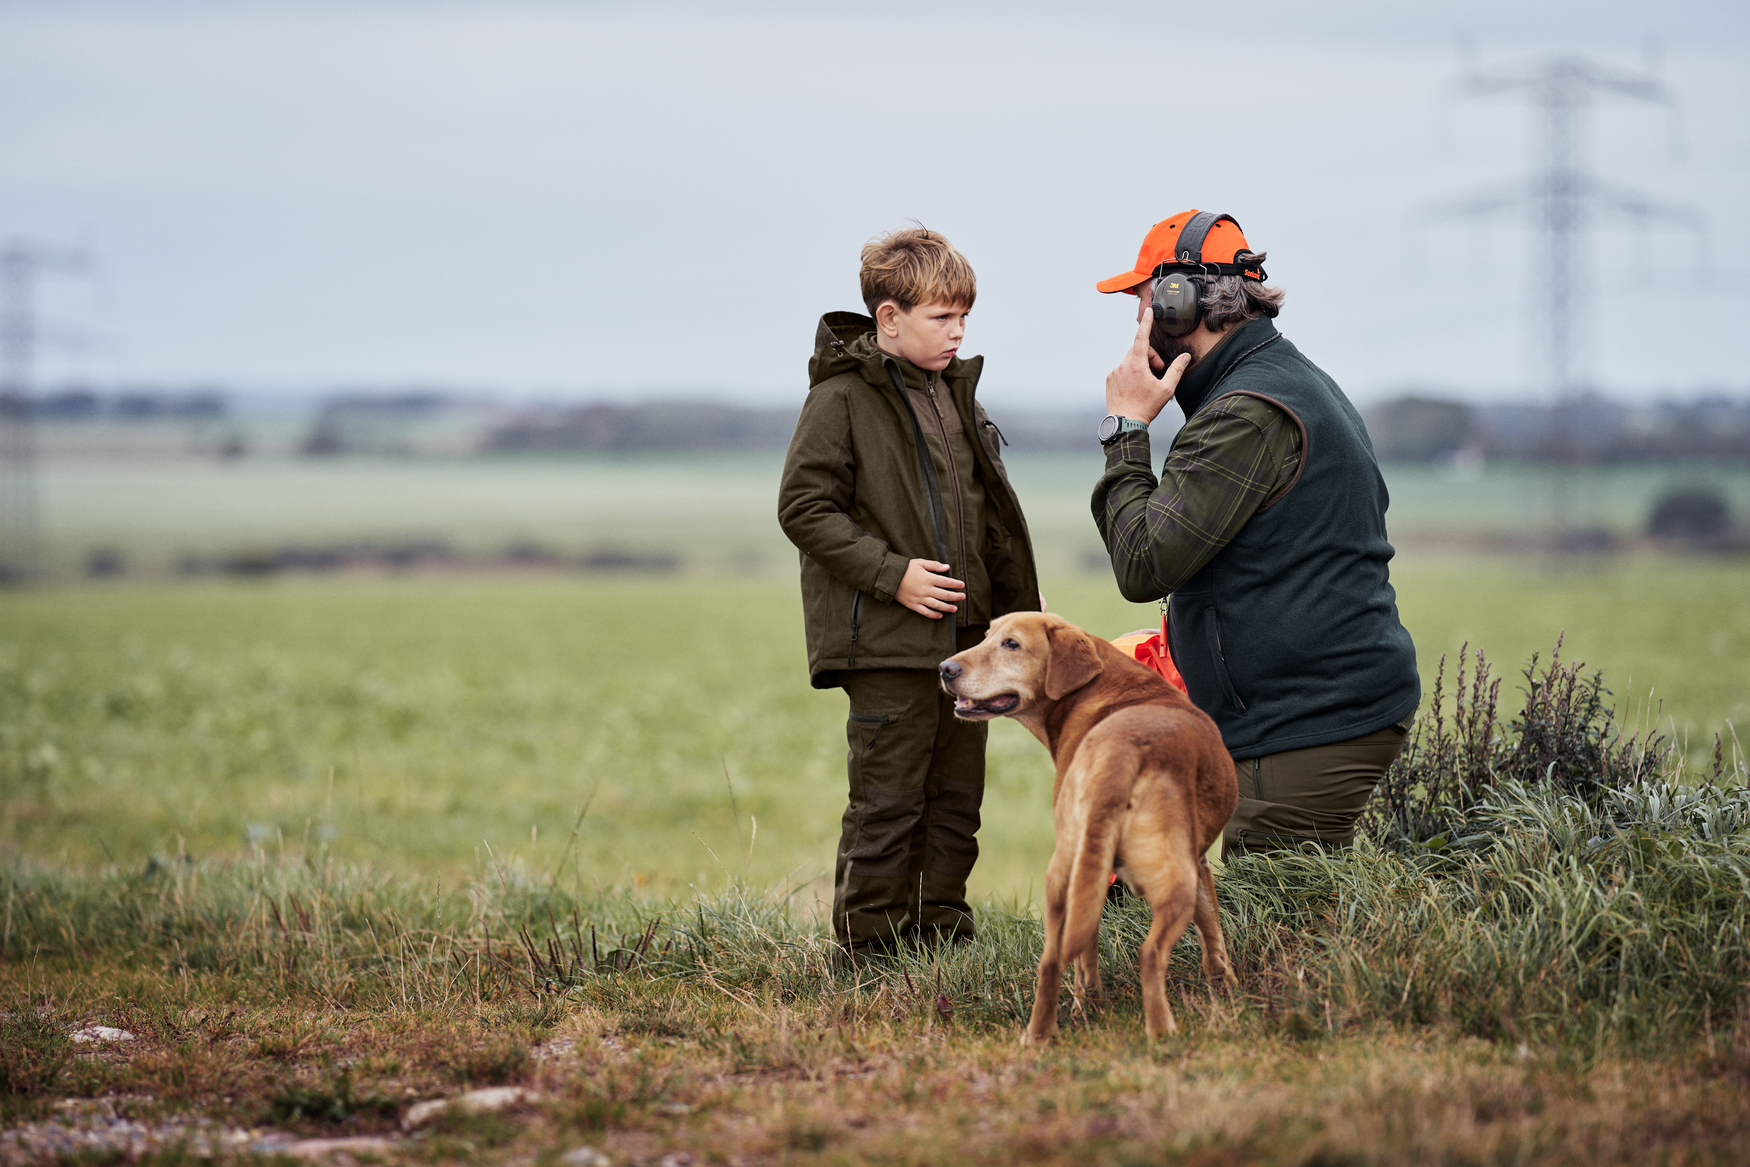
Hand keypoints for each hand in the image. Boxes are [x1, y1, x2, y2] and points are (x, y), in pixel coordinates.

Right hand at [896, 559, 963, 618]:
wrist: (889, 577)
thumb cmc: (905, 568)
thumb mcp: (920, 562)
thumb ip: (934, 565)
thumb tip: (947, 567)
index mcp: (928, 578)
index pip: (946, 582)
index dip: (956, 584)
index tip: (962, 585)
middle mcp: (925, 589)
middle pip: (945, 595)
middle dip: (956, 596)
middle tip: (963, 597)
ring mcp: (919, 598)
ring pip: (937, 605)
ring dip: (948, 607)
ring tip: (955, 609)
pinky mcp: (913, 605)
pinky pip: (925, 612)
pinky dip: (933, 615)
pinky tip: (940, 616)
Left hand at [1105, 284, 1190, 424]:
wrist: (1125, 424)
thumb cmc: (1146, 407)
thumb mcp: (1166, 389)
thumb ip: (1176, 370)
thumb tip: (1186, 357)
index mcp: (1136, 365)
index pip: (1142, 337)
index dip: (1146, 323)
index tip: (1148, 311)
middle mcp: (1122, 366)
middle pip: (1138, 350)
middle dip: (1150, 356)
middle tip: (1158, 370)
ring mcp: (1114, 373)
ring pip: (1130, 360)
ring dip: (1141, 365)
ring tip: (1147, 382)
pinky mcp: (1110, 380)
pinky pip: (1122, 370)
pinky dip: (1131, 373)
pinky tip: (1136, 388)